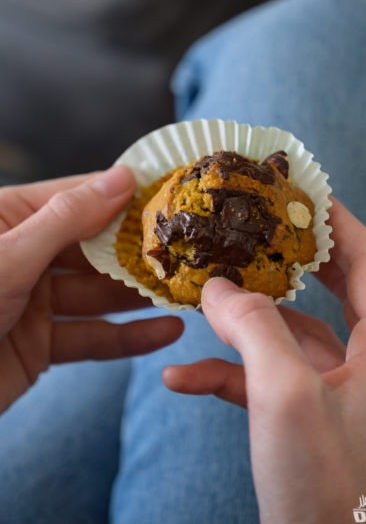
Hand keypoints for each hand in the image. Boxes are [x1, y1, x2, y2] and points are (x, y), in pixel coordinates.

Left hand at [0, 166, 182, 413]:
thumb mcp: (8, 257)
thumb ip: (67, 218)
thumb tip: (121, 177)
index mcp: (9, 220)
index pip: (77, 198)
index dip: (125, 195)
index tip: (172, 192)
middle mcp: (24, 257)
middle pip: (94, 249)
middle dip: (140, 253)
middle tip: (190, 250)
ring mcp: (33, 303)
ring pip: (98, 296)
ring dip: (141, 297)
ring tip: (187, 292)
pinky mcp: (40, 346)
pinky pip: (91, 339)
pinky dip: (128, 339)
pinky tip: (165, 333)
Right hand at [163, 199, 365, 523]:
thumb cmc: (320, 493)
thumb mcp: (284, 396)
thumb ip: (253, 330)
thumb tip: (221, 288)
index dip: (341, 224)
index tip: (307, 195)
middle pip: (335, 295)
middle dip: (293, 265)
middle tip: (258, 233)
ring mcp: (344, 399)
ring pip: (294, 340)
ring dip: (247, 326)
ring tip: (203, 305)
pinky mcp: (313, 425)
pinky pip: (272, 383)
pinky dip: (231, 374)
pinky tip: (181, 379)